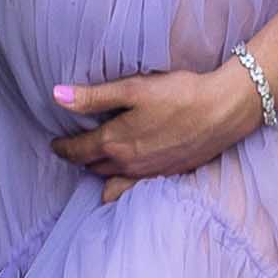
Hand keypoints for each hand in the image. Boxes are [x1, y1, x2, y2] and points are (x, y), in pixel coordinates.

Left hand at [48, 62, 263, 202]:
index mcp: (116, 142)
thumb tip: (57, 96)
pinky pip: (134, 189)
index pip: (79, 151)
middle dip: (80, 158)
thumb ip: (94, 96)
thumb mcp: (133, 89)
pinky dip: (122, 186)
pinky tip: (126, 176)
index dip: (63, 147)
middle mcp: (129, 164)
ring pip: (112, 181)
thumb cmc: (178, 94)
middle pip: (94, 167)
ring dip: (100, 172)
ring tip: (96, 161)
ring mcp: (149, 174)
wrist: (221, 111)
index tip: (55, 144)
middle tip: (74, 148)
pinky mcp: (167, 176)